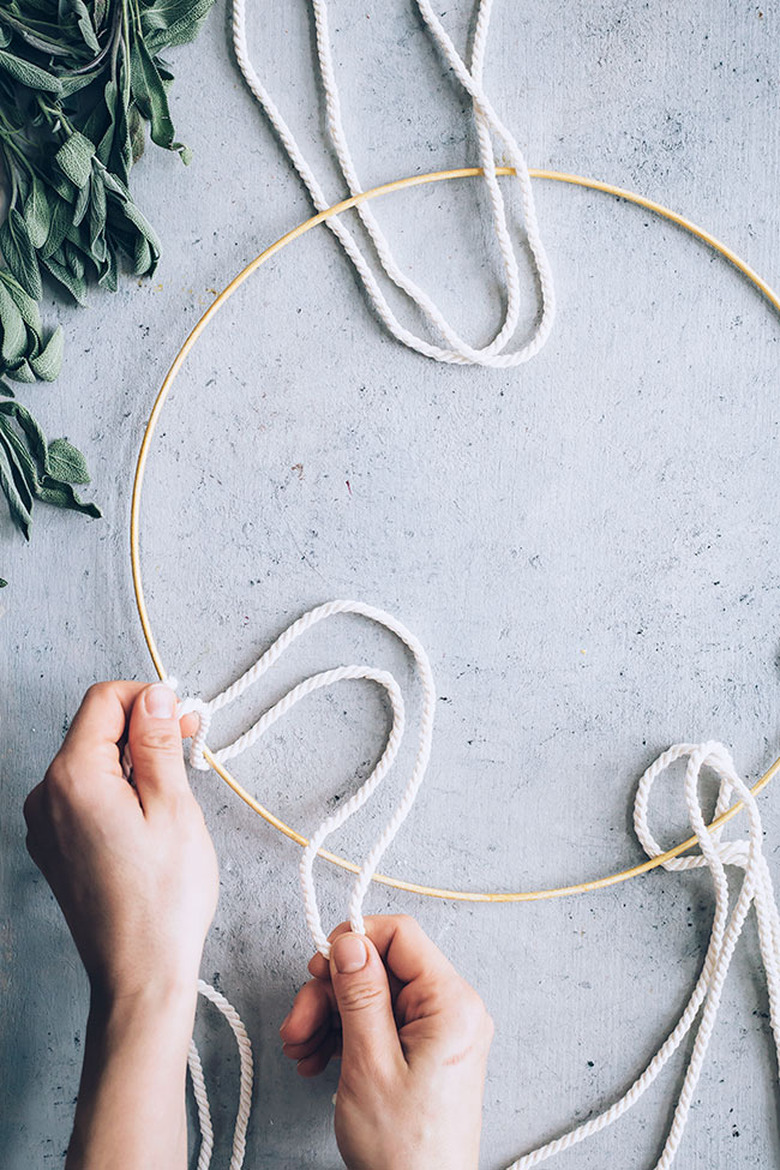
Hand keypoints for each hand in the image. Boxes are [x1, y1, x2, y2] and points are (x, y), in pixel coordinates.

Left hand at [24, 681, 217, 1169]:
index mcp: (72, 776)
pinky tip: (148, 821)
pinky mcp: (54, 847)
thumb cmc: (163, 898)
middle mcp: (46, 795)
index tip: (184, 720)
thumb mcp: (173, 805)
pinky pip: (84, 796)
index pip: (105, 699)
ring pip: (91, 763)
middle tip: (190, 751)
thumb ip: (158, 741)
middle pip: (95, 729)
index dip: (150, 699)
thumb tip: (155, 695)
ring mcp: (45, 824)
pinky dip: (117, 792)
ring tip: (173, 797)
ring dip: (133, 763)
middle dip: (143, 730)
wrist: (139, 973)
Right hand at [280, 915, 492, 1169]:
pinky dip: (344, 1036)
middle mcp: (452, 1009)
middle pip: (381, 968)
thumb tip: (350, 941)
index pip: (401, 935)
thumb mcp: (370, 1064)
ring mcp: (438, 1032)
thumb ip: (360, 995)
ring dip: (329, 1016)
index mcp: (452, 1003)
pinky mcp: (424, 1053)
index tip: (318, 966)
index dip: (355, 941)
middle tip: (297, 1024)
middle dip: (332, 992)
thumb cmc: (404, 1149)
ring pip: (374, 996)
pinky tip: (316, 1060)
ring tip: (300, 1049)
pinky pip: (380, 1024)